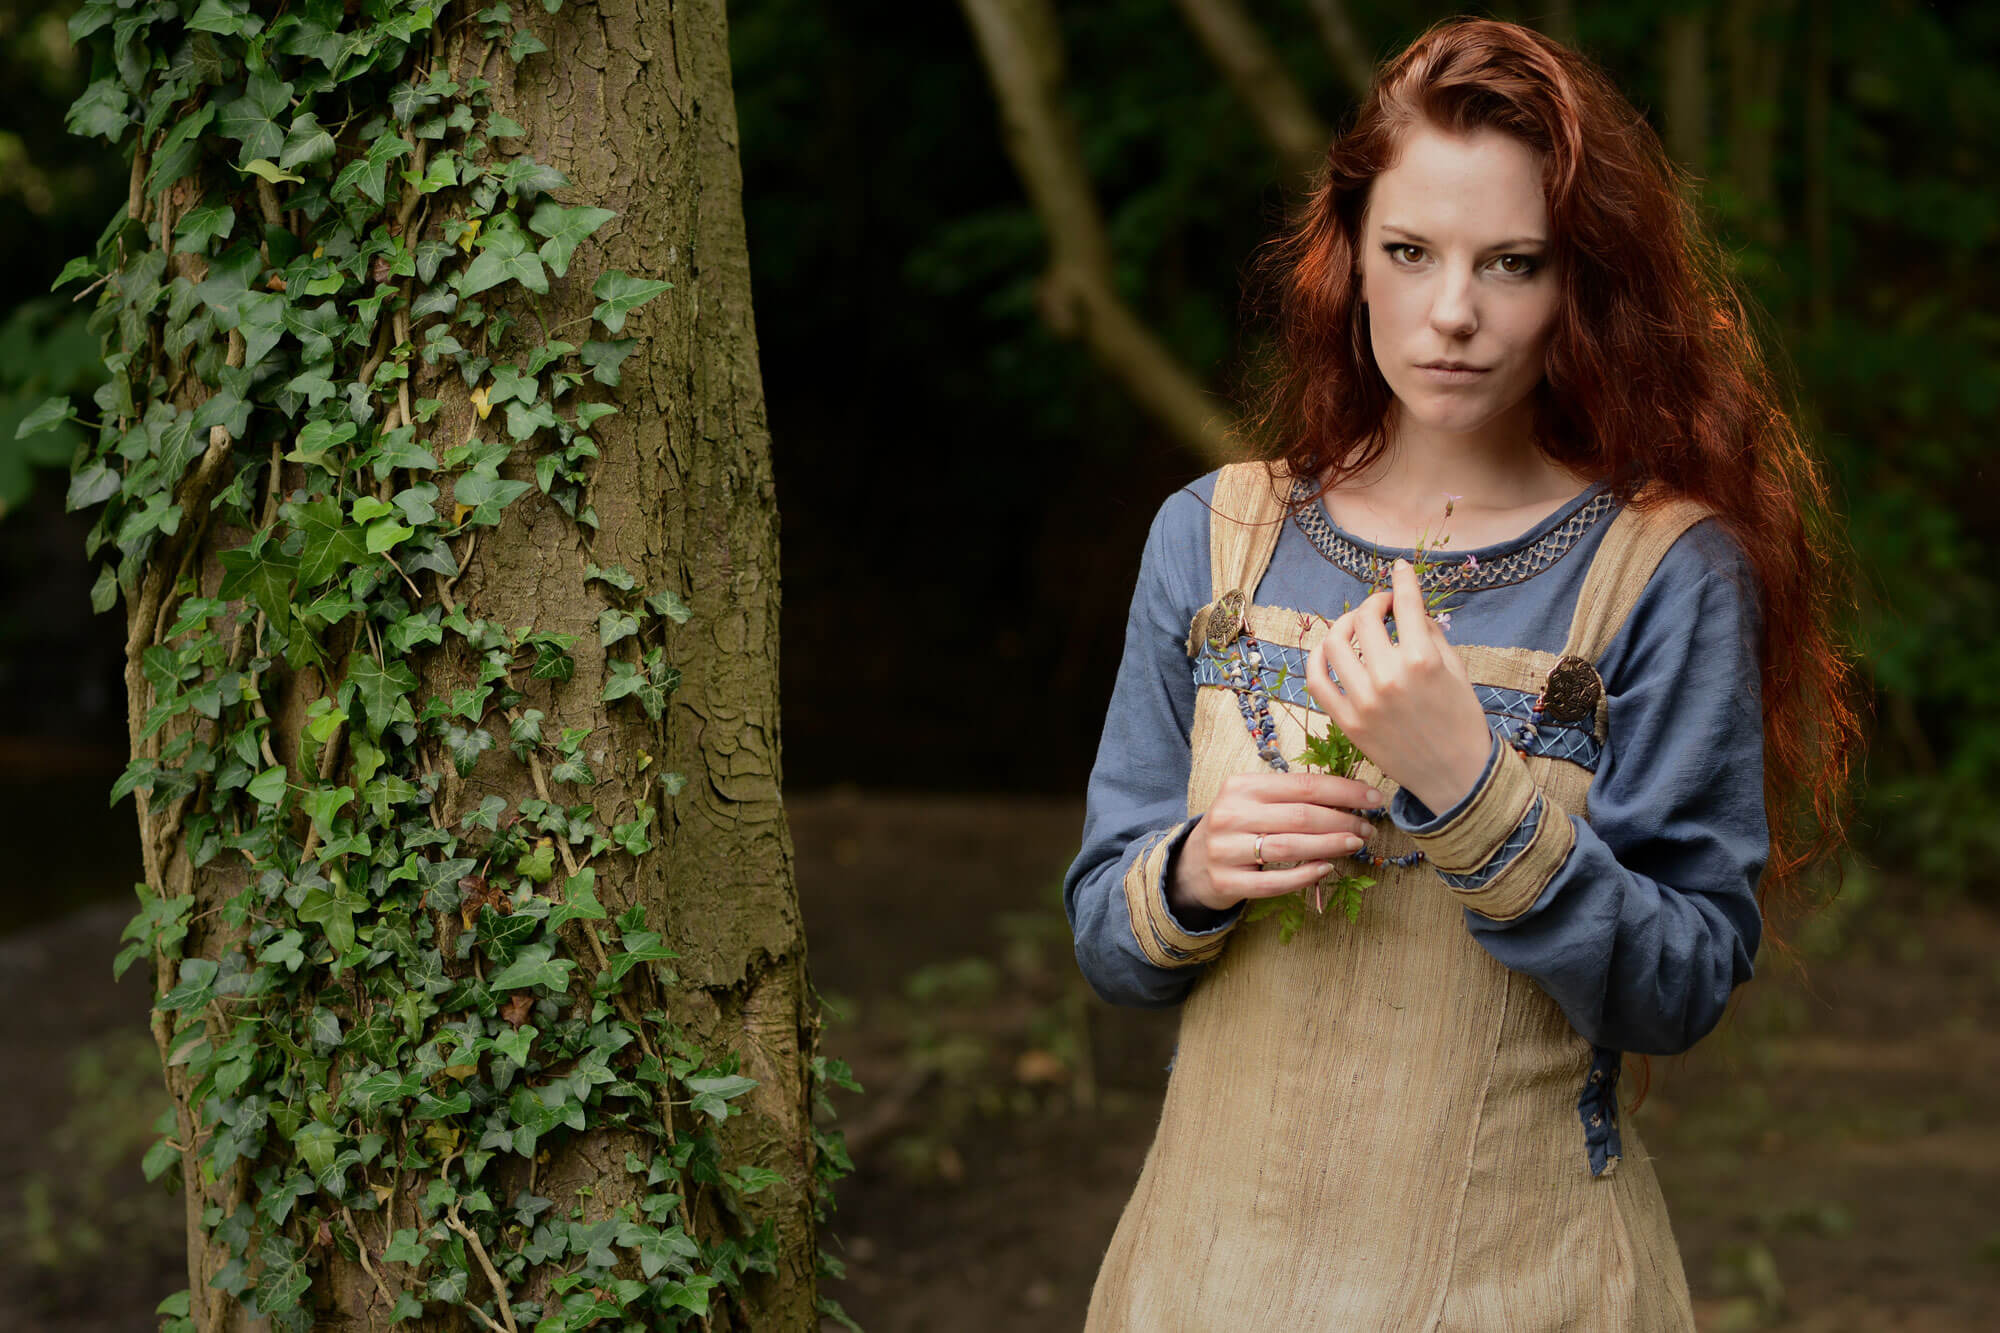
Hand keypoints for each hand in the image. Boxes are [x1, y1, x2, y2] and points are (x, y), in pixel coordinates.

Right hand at [1169, 771, 1384, 914]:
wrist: (1194, 863)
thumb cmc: (1238, 827)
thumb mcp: (1255, 801)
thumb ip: (1292, 797)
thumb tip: (1351, 797)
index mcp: (1242, 786)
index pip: (1303, 786)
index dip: (1344, 792)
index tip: (1373, 799)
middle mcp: (1231, 814)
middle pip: (1301, 816)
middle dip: (1343, 821)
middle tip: (1368, 828)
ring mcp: (1226, 849)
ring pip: (1290, 847)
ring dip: (1330, 845)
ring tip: (1356, 844)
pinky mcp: (1227, 881)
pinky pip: (1274, 881)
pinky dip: (1305, 875)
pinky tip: (1326, 868)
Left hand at [1304, 558, 1492, 814]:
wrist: (1455, 775)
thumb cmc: (1462, 720)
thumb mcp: (1456, 671)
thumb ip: (1432, 635)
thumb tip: (1410, 609)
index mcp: (1423, 660)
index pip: (1406, 604)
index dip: (1402, 580)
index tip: (1399, 568)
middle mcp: (1389, 677)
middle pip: (1365, 619)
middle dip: (1373, 603)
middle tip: (1382, 605)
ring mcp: (1363, 701)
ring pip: (1334, 643)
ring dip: (1344, 624)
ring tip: (1356, 626)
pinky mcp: (1347, 722)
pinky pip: (1317, 680)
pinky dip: (1317, 658)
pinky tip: (1328, 649)